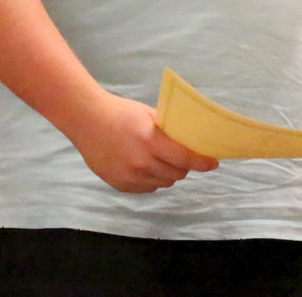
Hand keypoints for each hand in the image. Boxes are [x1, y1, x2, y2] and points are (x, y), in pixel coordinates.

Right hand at [68, 90, 218, 193]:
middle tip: (183, 156)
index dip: (202, 162)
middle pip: (177, 173)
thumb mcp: (150, 114)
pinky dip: (152, 179)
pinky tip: (145, 165)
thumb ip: (169, 130)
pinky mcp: (120, 185)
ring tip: (162, 159)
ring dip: (169, 173)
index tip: (214, 163)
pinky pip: (148, 188)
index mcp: (151, 141)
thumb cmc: (122, 113)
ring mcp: (130, 176)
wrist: (88, 121)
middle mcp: (142, 162)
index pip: (186, 158)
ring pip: (164, 182)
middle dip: (185, 166)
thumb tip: (192, 141)